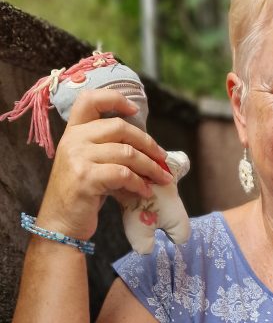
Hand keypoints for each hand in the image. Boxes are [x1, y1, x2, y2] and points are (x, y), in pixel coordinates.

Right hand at [37, 88, 171, 240]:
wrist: (60, 223)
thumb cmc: (79, 195)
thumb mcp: (87, 164)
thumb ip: (106, 149)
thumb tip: (145, 148)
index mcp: (73, 132)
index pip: (90, 100)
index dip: (114, 99)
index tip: (134, 109)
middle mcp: (73, 140)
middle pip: (119, 127)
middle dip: (147, 143)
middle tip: (162, 158)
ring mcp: (78, 158)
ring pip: (126, 152)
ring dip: (149, 166)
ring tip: (161, 178)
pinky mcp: (86, 178)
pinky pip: (123, 174)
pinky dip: (139, 183)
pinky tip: (145, 191)